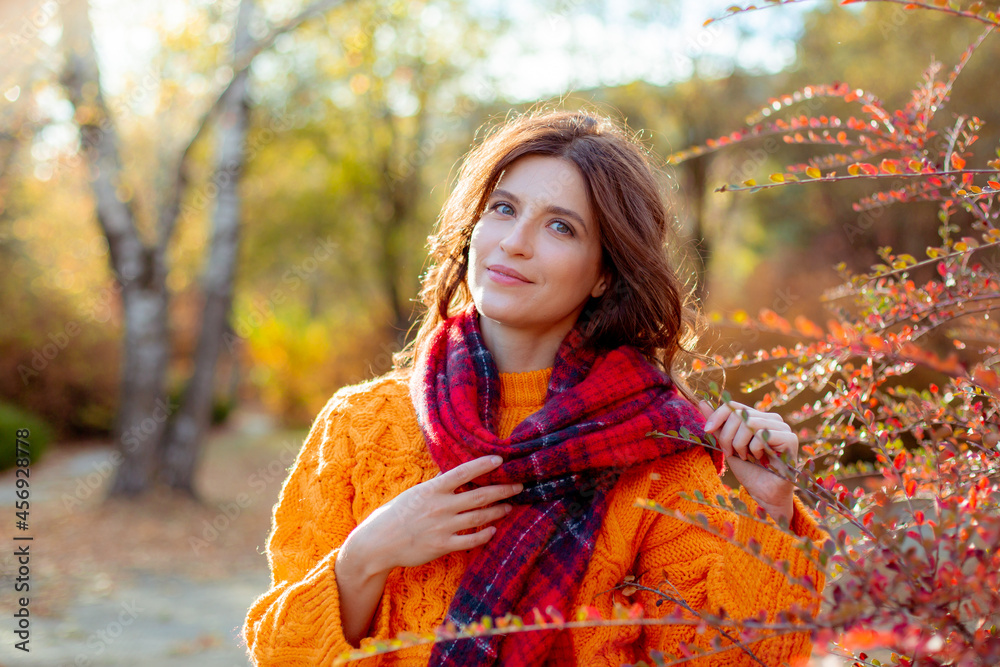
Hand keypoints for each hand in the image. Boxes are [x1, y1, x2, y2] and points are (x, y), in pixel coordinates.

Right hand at [342, 455, 522, 576]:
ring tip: (509, 506)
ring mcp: (443, 527)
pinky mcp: (442, 546)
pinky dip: (485, 534)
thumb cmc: (394, 514)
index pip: (463, 472)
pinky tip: (493, 530)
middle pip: (480, 495)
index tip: (500, 459)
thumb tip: (458, 479)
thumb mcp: (415, 493)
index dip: (483, 465)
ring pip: (480, 517)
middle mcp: (440, 506)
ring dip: (498, 511)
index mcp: (432, 489)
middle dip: (503, 490)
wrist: (378, 542)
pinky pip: (471, 540)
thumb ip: (437, 488)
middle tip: (519, 485)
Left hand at [698, 400, 797, 523]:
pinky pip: (761, 434)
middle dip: (727, 436)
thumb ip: (718, 425)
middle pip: (739, 414)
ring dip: (739, 444)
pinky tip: (761, 459)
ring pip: (749, 423)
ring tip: (745, 457)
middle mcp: (771, 419)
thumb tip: (702, 402)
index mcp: (758, 418)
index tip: (707, 431)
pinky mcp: (789, 438)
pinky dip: (754, 449)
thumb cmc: (748, 470)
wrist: (763, 494)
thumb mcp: (728, 445)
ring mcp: (782, 427)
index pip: (734, 405)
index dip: (717, 415)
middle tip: (731, 452)